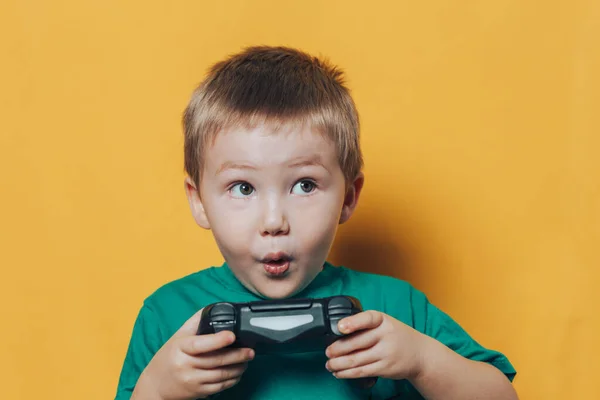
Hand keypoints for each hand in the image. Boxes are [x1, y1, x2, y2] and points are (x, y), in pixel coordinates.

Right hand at [132, 309, 254, 399]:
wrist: (155, 384)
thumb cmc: (169, 356)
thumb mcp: (178, 337)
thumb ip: (196, 322)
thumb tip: (216, 308)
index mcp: (180, 348)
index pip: (200, 344)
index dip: (217, 340)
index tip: (232, 335)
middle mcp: (185, 365)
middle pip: (216, 360)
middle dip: (237, 356)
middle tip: (250, 351)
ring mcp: (191, 380)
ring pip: (220, 375)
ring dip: (238, 368)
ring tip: (247, 361)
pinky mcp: (197, 392)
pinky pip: (219, 387)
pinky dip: (231, 380)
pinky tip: (238, 373)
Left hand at [325, 310, 426, 380]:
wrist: (420, 354)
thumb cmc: (397, 336)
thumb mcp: (385, 323)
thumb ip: (366, 325)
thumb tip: (339, 332)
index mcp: (383, 320)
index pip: (367, 318)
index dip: (353, 322)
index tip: (340, 327)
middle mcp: (385, 335)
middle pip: (357, 342)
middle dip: (337, 349)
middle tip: (327, 352)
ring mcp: (386, 353)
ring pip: (356, 360)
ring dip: (338, 364)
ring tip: (329, 364)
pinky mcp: (385, 368)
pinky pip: (362, 371)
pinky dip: (347, 373)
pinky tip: (339, 373)